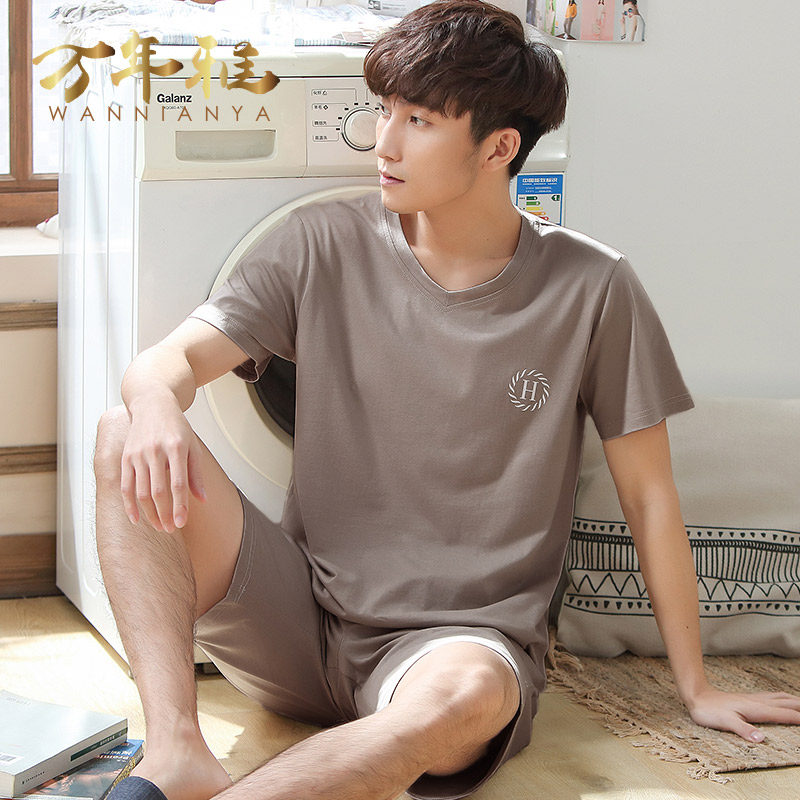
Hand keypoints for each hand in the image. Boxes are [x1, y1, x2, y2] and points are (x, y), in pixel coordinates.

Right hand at [120, 397, 205, 531]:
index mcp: (176, 447)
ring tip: (160, 526)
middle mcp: (155, 451)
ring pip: (141, 492)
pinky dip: (129, 505)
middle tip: (171, 529)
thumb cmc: (176, 427)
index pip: (178, 483)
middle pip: (158, 491)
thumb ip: (197, 474)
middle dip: (164, 514)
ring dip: (150, 514)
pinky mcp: (126, 458)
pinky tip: (136, 519)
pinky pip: (125, 486)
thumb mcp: (193, 446)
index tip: (182, 523)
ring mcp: (138, 454)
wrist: (152, 404)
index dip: (180, 506)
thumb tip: (202, 500)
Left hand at [686, 686, 799, 741]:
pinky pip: (773, 697)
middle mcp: (759, 702)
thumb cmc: (709, 711)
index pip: (786, 715)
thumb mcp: (725, 722)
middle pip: (788, 703)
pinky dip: (785, 699)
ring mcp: (754, 699)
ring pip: (781, 698)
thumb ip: (743, 730)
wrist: (697, 696)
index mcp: (757, 709)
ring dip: (796, 701)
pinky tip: (783, 699)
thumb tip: (761, 739)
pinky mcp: (749, 699)